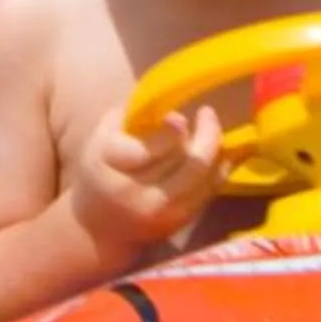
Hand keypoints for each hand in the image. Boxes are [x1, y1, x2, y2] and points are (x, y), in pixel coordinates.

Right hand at [70, 101, 223, 256]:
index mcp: (109, 164)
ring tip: (212, 129)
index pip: (146, 150)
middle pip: (183, 162)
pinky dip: (219, 170)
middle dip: (205, 135)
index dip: (170, 131)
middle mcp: (134, 192)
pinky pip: (208, 193)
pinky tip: (222, 152)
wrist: (98, 225)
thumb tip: (168, 95)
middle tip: (207, 114)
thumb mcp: (103, 134)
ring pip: (201, 178)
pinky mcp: (177, 223)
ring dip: (215, 150)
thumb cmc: (103, 168)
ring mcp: (159, 212)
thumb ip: (132, 113)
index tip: (179, 117)